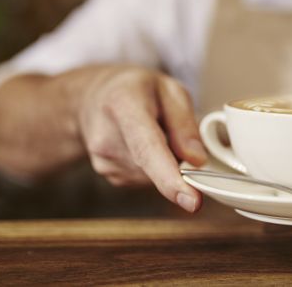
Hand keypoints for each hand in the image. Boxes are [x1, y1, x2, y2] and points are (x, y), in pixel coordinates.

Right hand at [78, 66, 206, 212]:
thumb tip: (198, 161)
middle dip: (177, 160)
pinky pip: (147, 179)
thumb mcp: (169, 89)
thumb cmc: (136, 89)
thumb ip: (185, 123)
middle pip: (154, 166)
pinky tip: (143, 145)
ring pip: (154, 176)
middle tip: (173, 130)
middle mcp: (107, 136)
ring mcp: (103, 160)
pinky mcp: (108, 175)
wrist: (93, 97)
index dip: (170, 178)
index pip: (148, 148)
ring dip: (165, 162)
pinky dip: (154, 167)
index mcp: (124, 105)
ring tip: (152, 131)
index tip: (192, 202)